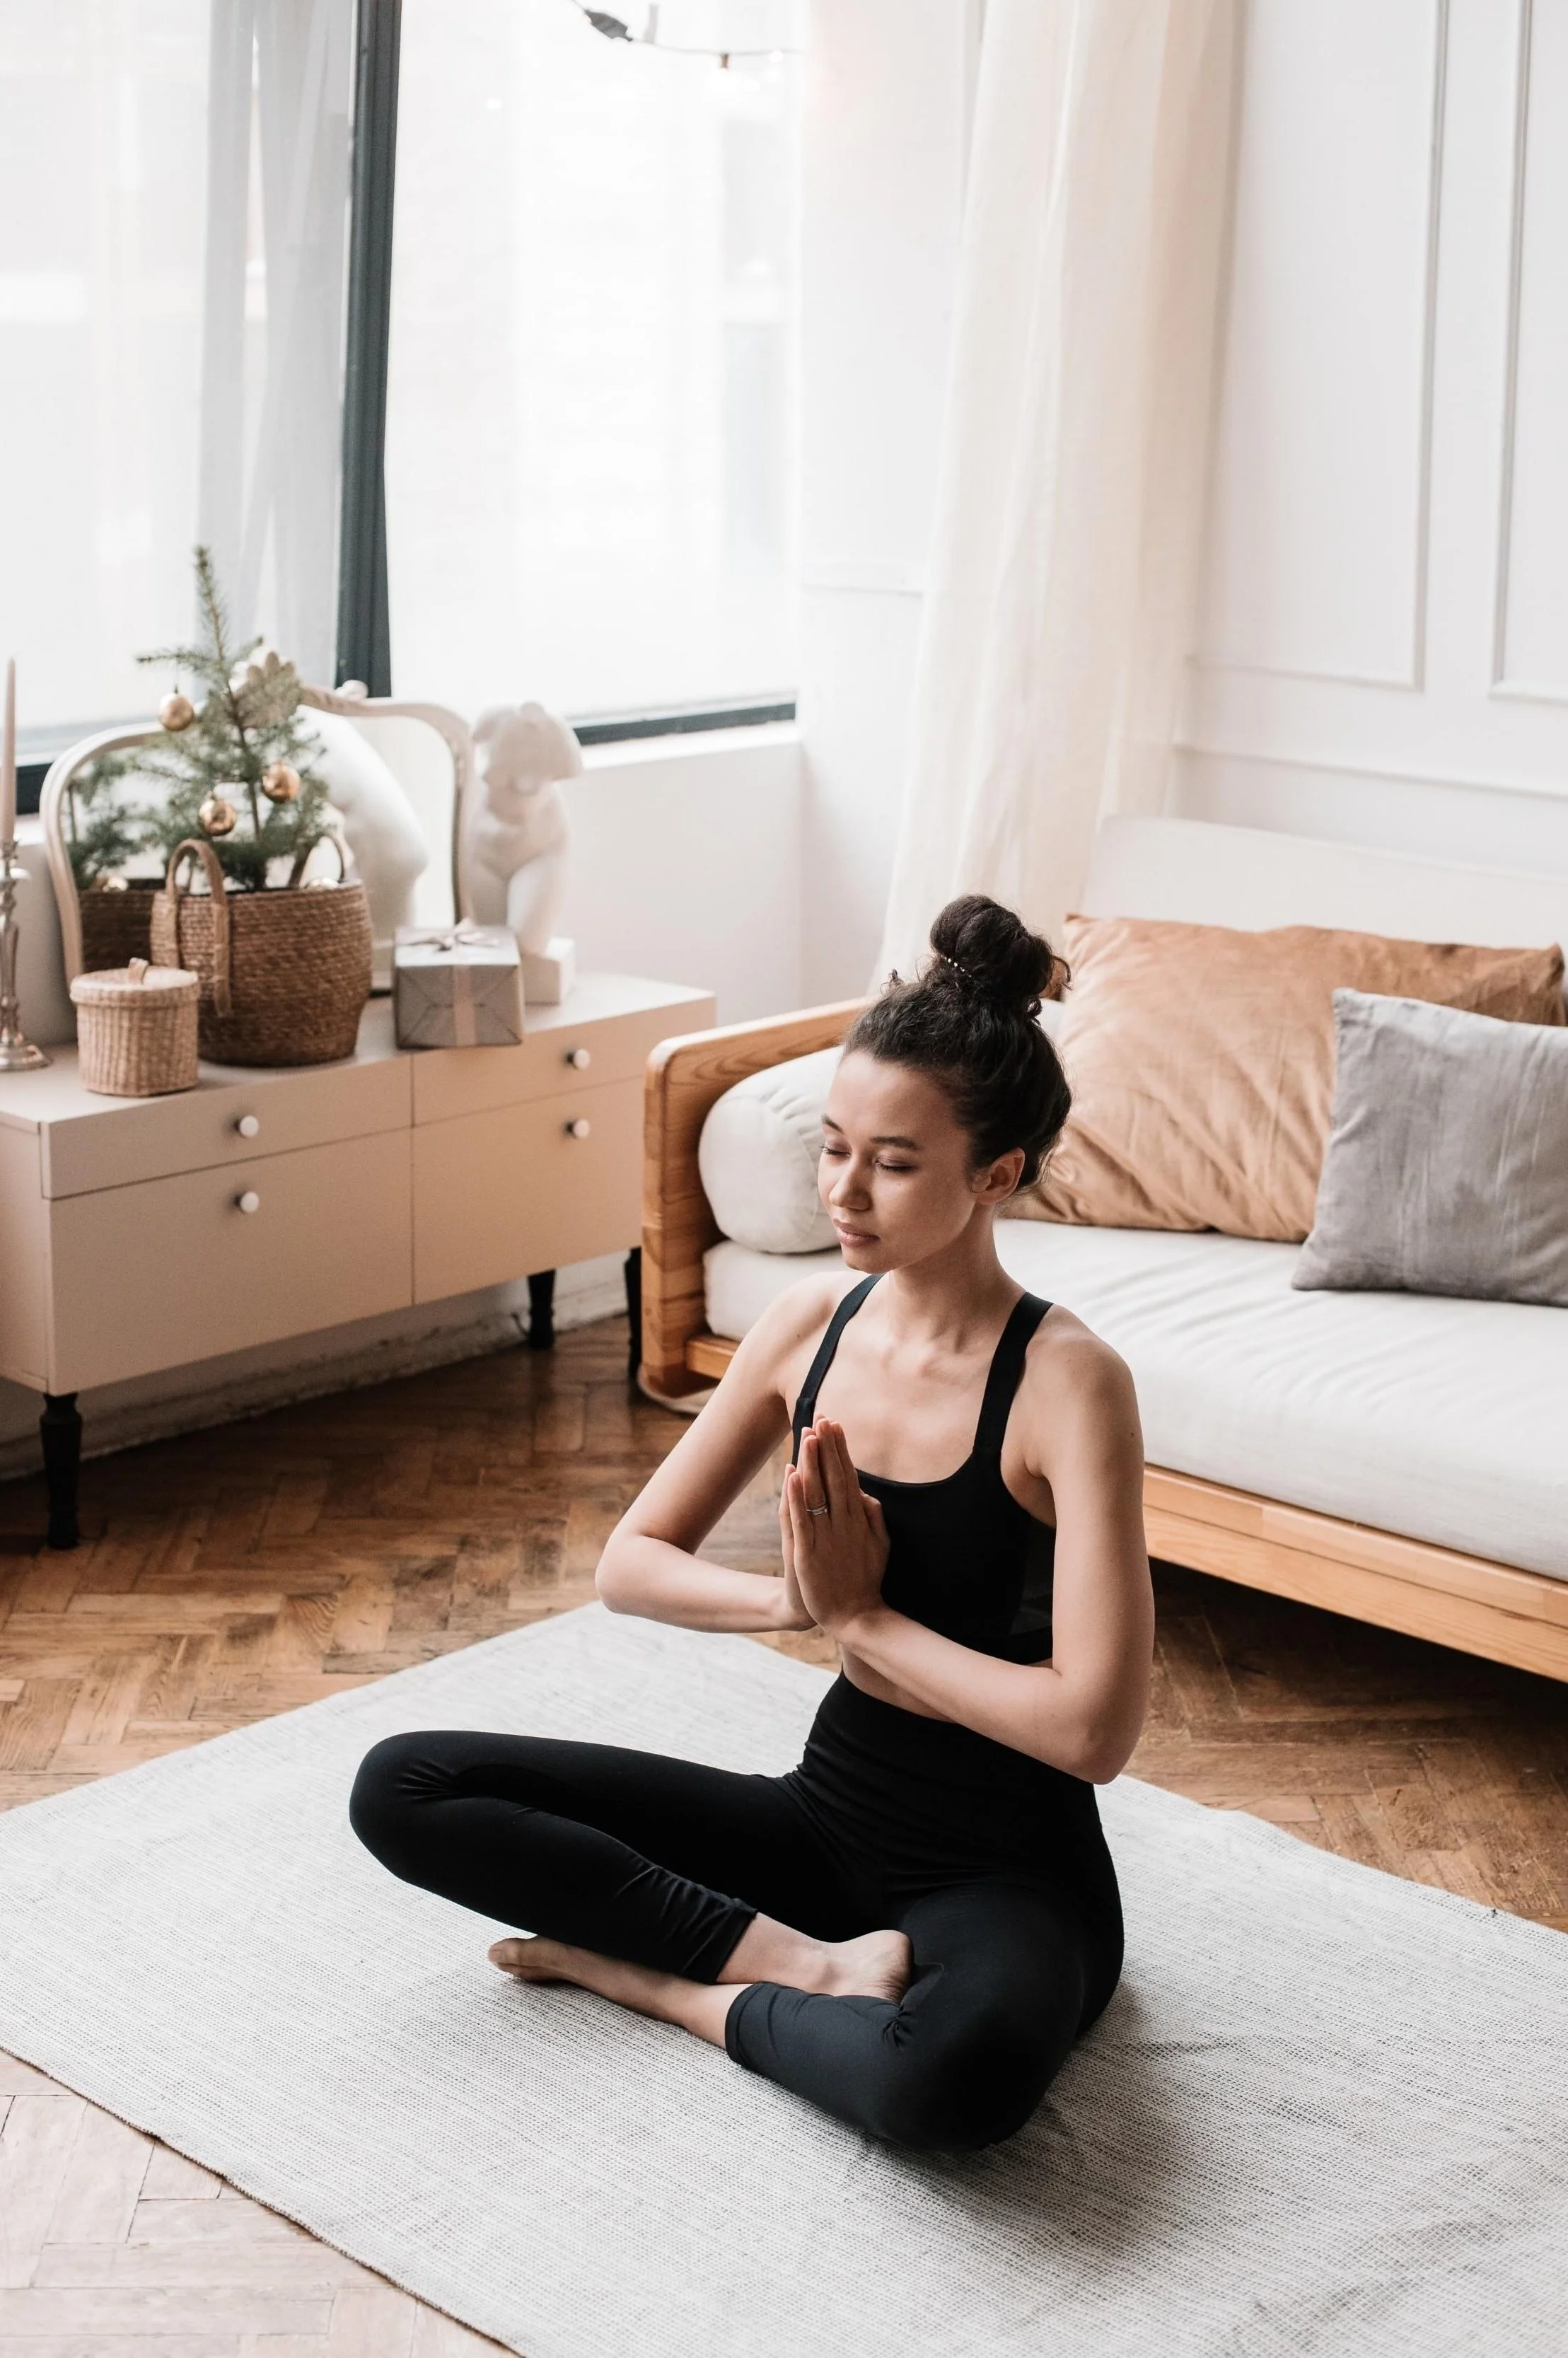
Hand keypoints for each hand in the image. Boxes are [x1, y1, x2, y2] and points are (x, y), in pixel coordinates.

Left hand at [782, 1419, 889, 1640]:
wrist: (856, 1618)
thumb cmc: (866, 1580)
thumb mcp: (881, 1546)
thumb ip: (874, 1518)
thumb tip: (867, 1493)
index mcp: (859, 1520)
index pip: (849, 1476)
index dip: (840, 1450)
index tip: (835, 1425)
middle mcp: (844, 1524)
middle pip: (834, 1478)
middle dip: (828, 1448)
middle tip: (822, 1418)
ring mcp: (826, 1538)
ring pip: (818, 1494)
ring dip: (812, 1464)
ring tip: (807, 1436)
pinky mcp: (809, 1554)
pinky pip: (801, 1521)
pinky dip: (796, 1499)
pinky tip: (792, 1476)